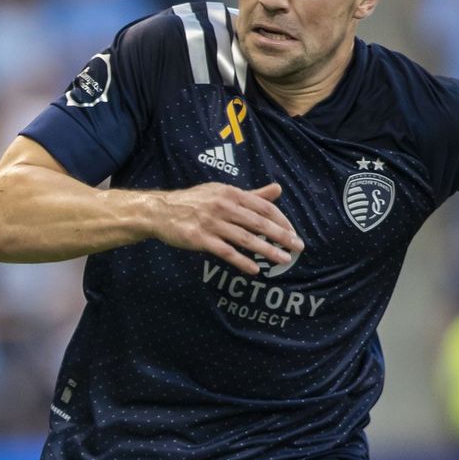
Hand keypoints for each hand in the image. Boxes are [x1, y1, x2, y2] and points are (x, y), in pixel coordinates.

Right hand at [148, 182, 303, 276]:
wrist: (160, 212)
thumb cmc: (194, 202)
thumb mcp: (222, 192)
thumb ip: (251, 195)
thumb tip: (277, 189)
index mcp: (231, 194)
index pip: (263, 207)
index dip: (281, 220)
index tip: (293, 232)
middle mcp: (223, 207)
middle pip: (259, 223)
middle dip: (281, 236)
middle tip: (298, 247)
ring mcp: (211, 224)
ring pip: (245, 239)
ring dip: (267, 250)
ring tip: (283, 260)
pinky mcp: (200, 239)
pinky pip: (225, 252)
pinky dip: (242, 261)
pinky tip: (255, 269)